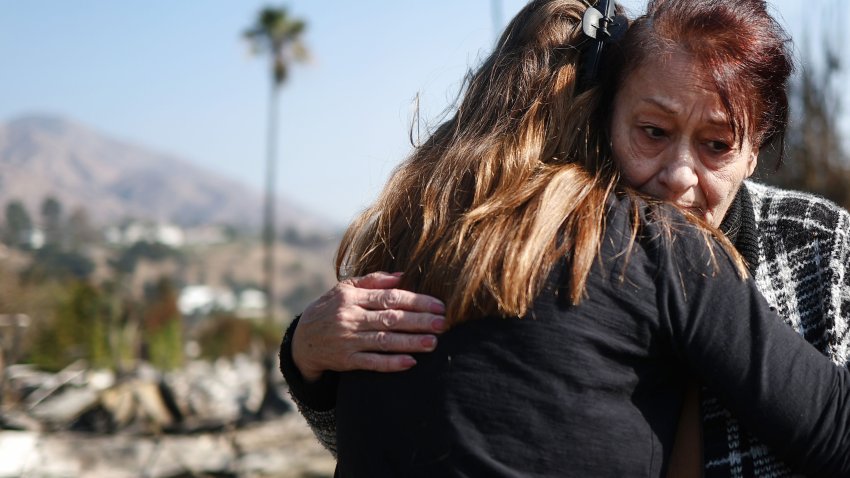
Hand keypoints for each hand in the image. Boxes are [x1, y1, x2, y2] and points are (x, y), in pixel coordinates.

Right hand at [292, 271, 446, 381]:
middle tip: (443, 323)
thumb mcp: (345, 289)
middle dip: (419, 321)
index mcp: (352, 297)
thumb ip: (373, 281)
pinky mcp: (346, 361)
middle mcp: (350, 318)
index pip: (389, 298)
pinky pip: (372, 362)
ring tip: (433, 342)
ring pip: (384, 341)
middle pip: (391, 319)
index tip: (438, 305)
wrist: (302, 340)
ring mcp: (348, 340)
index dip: (416, 301)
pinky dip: (392, 363)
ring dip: (410, 342)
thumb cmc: (331, 309)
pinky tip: (411, 362)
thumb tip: (403, 276)